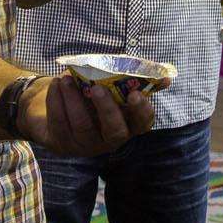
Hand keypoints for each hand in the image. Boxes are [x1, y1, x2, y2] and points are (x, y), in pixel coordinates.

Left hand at [19, 74, 156, 155]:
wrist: (61, 112)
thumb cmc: (94, 97)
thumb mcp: (113, 88)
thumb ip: (134, 79)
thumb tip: (166, 78)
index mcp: (128, 124)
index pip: (142, 123)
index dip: (142, 111)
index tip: (136, 94)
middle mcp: (110, 139)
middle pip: (114, 131)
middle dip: (107, 109)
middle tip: (98, 88)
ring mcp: (86, 144)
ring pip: (82, 126)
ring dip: (73, 100)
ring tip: (66, 78)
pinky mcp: (63, 143)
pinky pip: (60, 123)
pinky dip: (56, 102)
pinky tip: (56, 85)